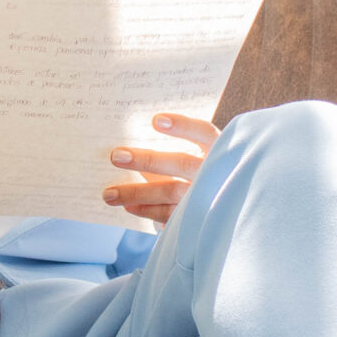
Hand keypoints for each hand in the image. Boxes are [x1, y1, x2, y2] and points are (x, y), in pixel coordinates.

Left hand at [103, 113, 217, 224]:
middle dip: (146, 160)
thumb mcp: (198, 155)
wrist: (228, 203)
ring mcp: (209, 196)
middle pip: (181, 163)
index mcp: (220, 149)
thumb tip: (130, 150)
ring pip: (170, 192)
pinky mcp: (199, 216)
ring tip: (108, 194)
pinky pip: (170, 214)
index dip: (182, 126)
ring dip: (137, 192)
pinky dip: (148, 210)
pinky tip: (128, 206)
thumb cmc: (205, 170)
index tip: (155, 120)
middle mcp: (216, 172)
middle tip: (115, 156)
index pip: (203, 133)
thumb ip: (173, 151)